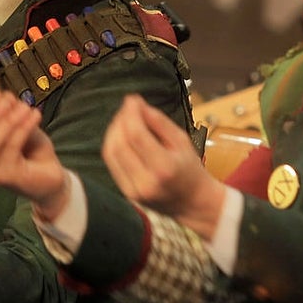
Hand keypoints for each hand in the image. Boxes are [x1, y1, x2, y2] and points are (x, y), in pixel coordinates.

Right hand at [0, 88, 70, 220]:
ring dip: (10, 118)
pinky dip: (24, 127)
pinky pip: (12, 146)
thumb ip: (6, 117)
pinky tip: (35, 116)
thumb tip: (4, 98)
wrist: (51, 180)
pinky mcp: (7, 177)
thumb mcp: (16, 130)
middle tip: (12, 99)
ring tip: (26, 107)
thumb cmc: (31, 154)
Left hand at [102, 93, 225, 240]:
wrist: (192, 202)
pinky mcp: (125, 192)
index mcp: (164, 168)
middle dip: (120, 120)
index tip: (132, 99)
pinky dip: (113, 144)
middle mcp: (145, 181)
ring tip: (124, 118)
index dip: (130, 113)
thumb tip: (138, 105)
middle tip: (128, 107)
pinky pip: (112, 163)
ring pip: (111, 153)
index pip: (137, 135)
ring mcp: (133, 190)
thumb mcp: (182, 141)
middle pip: (120, 143)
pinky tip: (121, 134)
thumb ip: (160, 122)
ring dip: (113, 130)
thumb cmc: (190, 169)